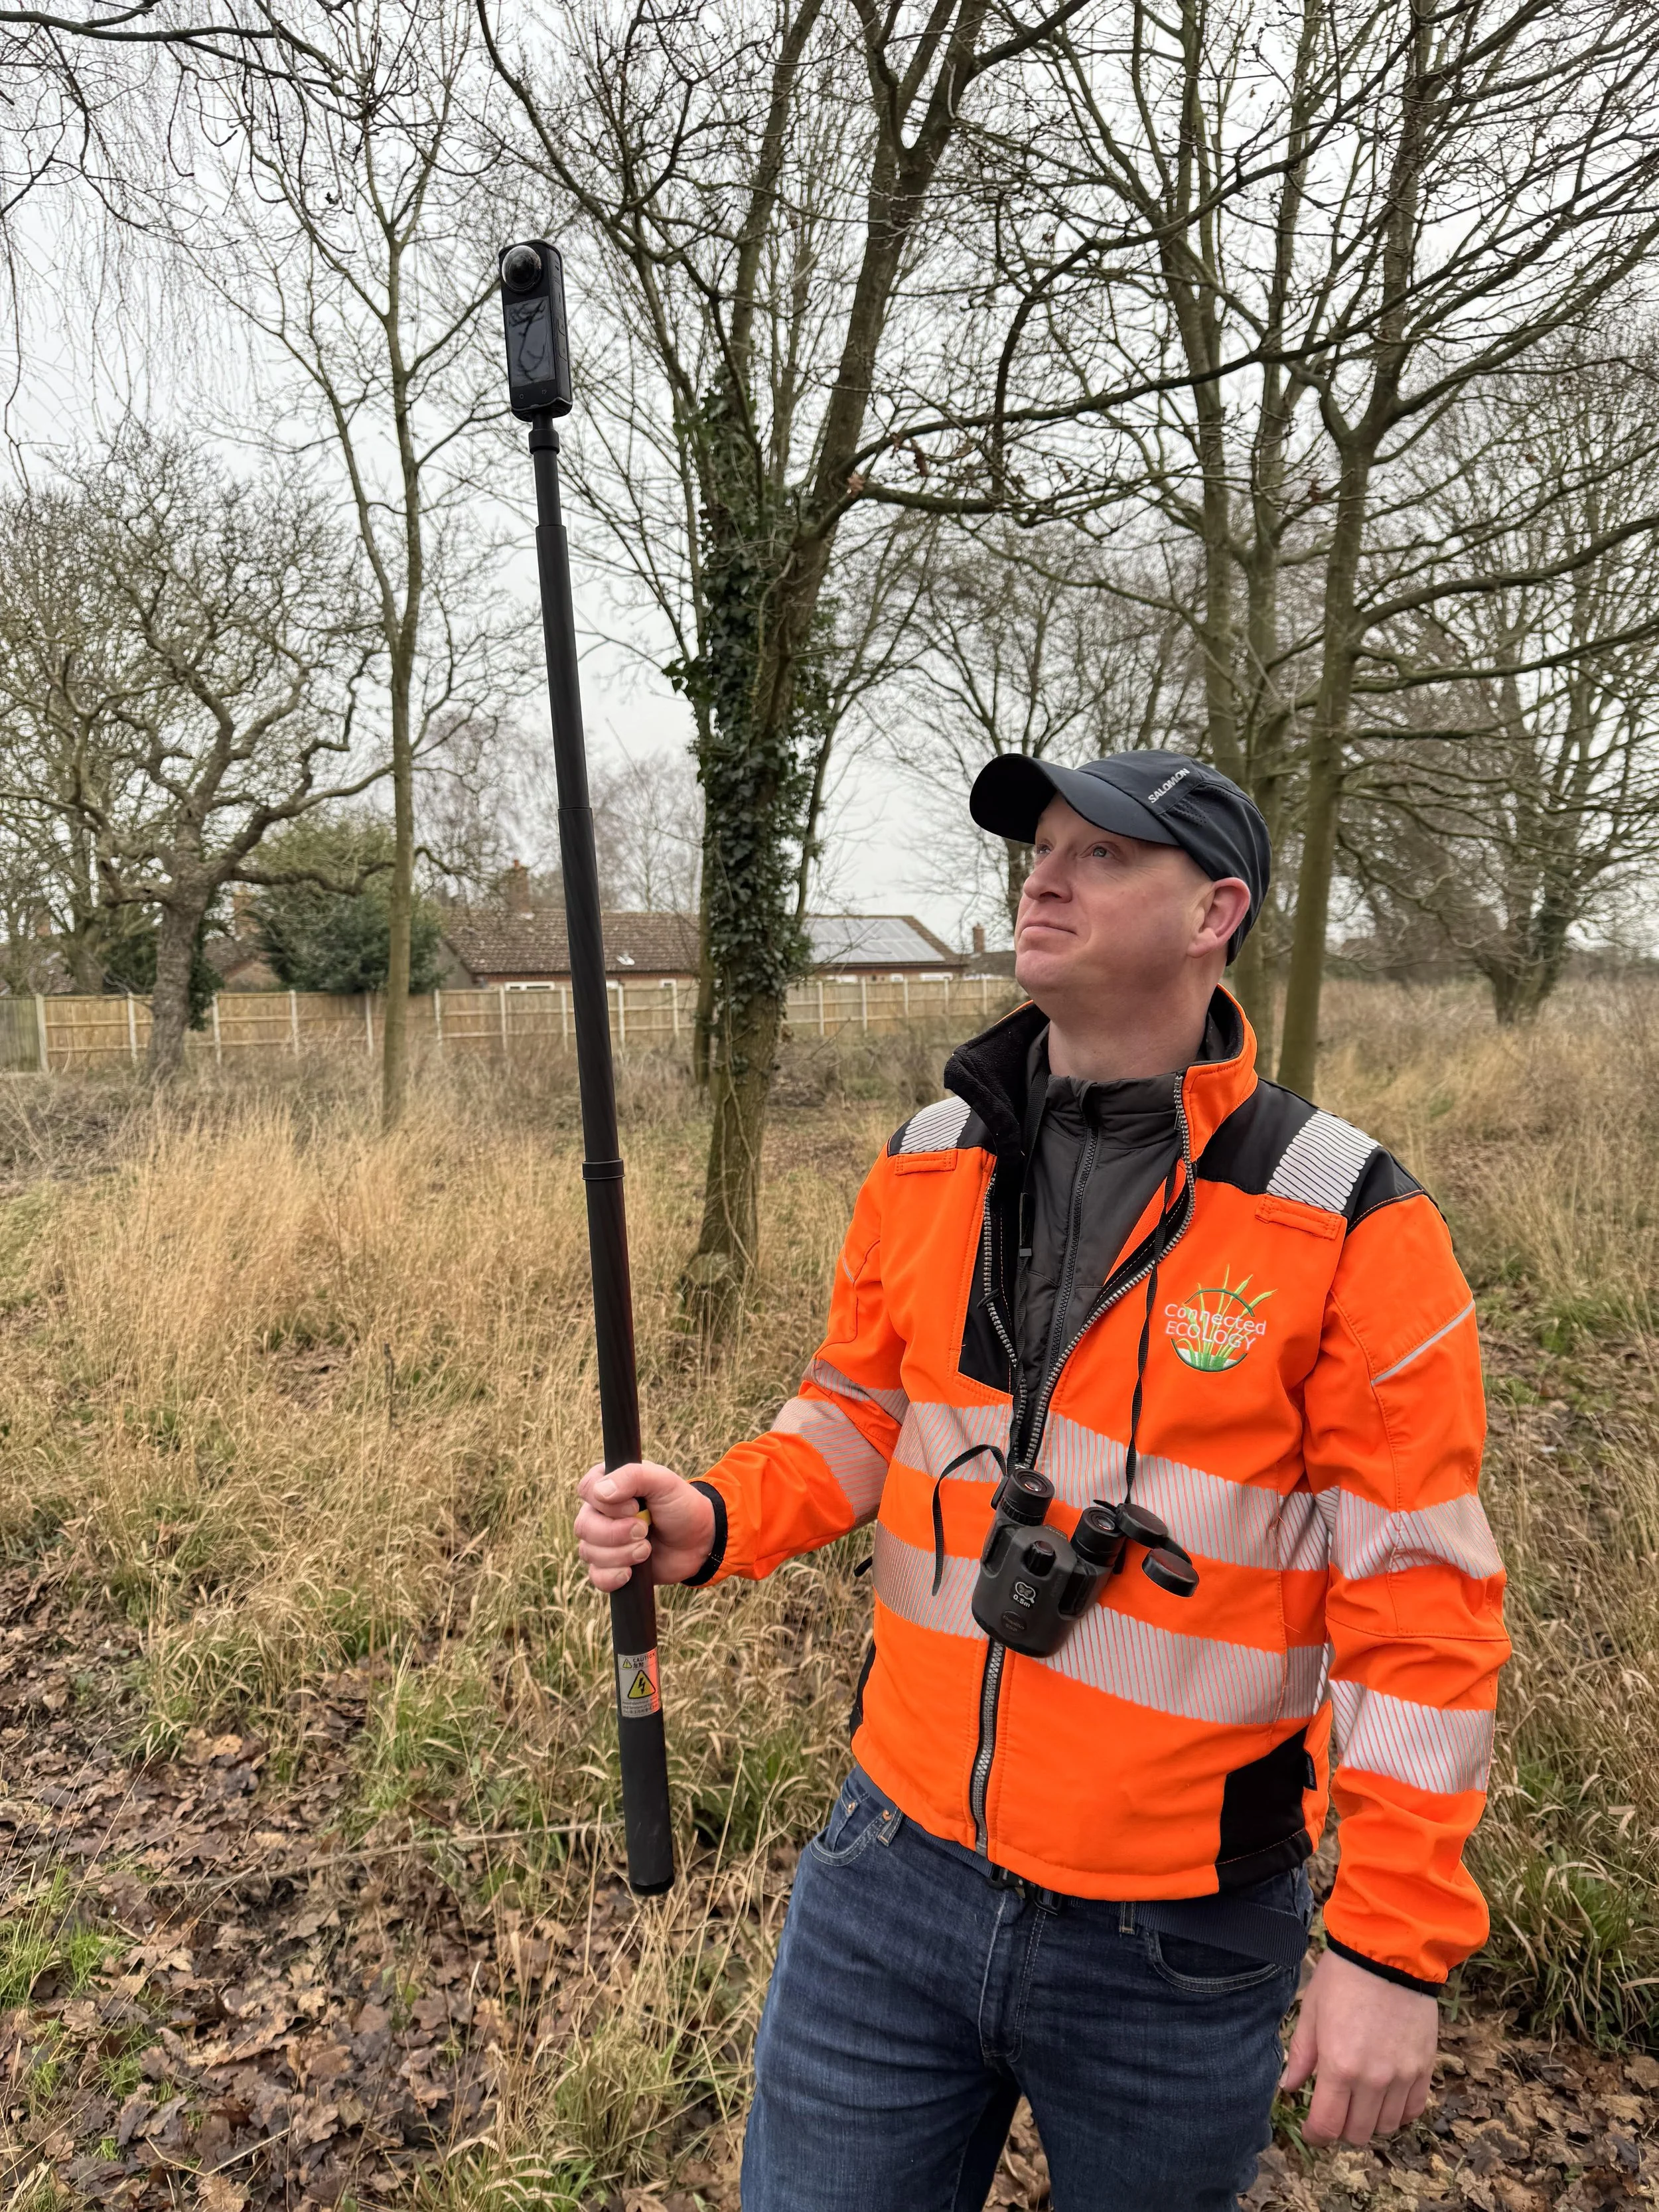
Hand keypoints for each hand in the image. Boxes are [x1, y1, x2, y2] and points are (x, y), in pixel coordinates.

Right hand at [574, 1460, 715, 1590]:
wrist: (698, 1542)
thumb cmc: (681, 1506)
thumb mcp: (664, 1482)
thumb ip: (633, 1477)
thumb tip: (599, 1493)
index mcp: (610, 1484)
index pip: (586, 1490)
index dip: (606, 1503)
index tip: (634, 1506)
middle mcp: (600, 1512)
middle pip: (583, 1525)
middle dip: (615, 1533)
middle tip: (644, 1531)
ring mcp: (603, 1541)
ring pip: (589, 1552)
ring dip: (621, 1554)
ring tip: (646, 1549)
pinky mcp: (610, 1567)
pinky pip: (596, 1577)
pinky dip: (613, 1577)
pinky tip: (631, 1573)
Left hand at [1281, 1948, 1437, 2144]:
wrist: (1388, 1953)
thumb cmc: (1343, 1978)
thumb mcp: (1311, 2012)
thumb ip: (1300, 2055)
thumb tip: (1288, 2087)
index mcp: (1339, 2066)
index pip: (1327, 2125)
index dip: (1316, 2134)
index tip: (1311, 2130)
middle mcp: (1373, 2080)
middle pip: (1357, 2133)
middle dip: (1340, 2129)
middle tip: (1334, 2110)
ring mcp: (1402, 2076)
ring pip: (1385, 2126)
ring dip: (1369, 2121)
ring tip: (1358, 2101)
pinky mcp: (1424, 2068)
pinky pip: (1413, 2110)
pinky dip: (1398, 2111)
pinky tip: (1385, 2096)